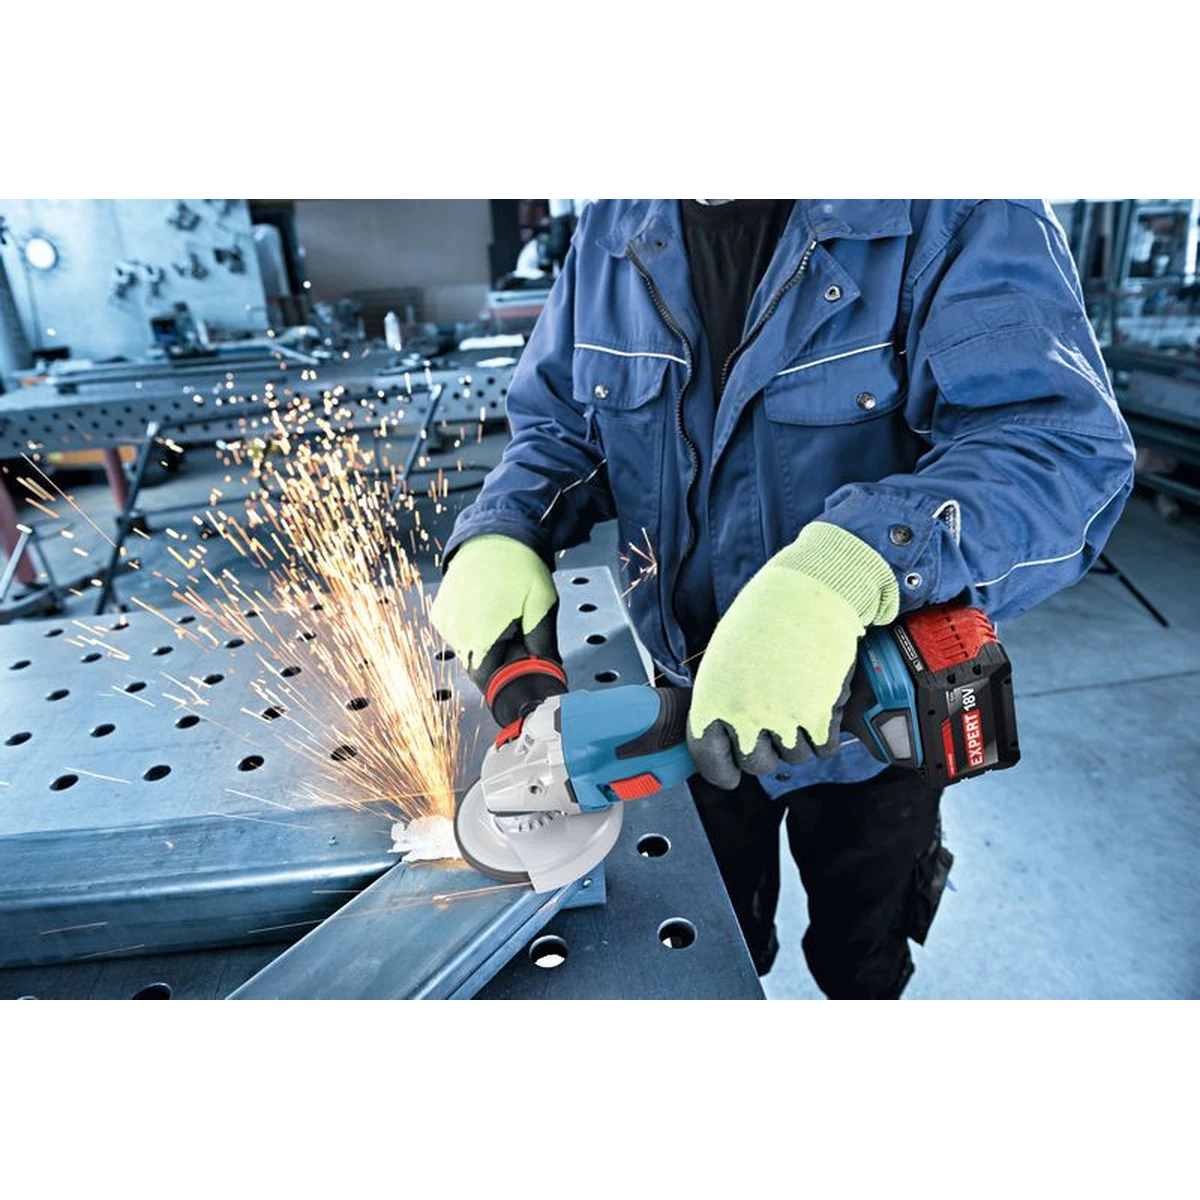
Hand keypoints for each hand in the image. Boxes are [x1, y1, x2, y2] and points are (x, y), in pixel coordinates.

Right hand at [430, 536, 559, 686]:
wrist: (496, 532)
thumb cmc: (520, 565)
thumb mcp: (542, 605)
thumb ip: (543, 643)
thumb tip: (548, 670)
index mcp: (481, 634)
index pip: (486, 679)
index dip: (505, 679)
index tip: (519, 670)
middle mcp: (457, 631)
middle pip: (478, 664)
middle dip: (498, 658)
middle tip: (518, 634)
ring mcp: (446, 620)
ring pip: (468, 649)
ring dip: (485, 643)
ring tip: (504, 616)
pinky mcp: (440, 611)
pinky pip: (457, 633)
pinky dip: (472, 629)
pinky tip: (487, 610)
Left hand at [687, 522, 898, 789]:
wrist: (810, 593)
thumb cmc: (765, 618)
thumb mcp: (725, 657)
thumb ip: (723, 698)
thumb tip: (727, 733)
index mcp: (712, 697)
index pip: (707, 756)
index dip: (720, 771)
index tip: (731, 775)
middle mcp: (743, 714)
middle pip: (757, 765)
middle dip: (767, 753)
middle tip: (775, 726)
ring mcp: (782, 718)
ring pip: (794, 759)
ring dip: (799, 741)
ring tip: (800, 702)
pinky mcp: (819, 716)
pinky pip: (823, 749)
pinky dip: (825, 735)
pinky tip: (822, 706)